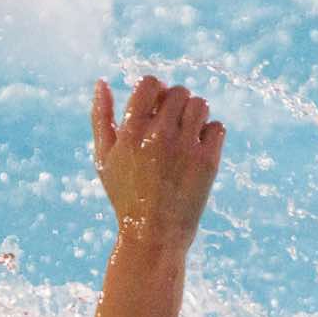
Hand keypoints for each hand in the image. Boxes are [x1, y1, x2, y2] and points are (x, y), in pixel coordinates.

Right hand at [90, 76, 224, 251]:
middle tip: (172, 126)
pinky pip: (217, 127)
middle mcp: (158, 135)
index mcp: (131, 131)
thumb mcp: (103, 158)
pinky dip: (210, 135)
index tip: (156, 107)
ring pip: (200, 104)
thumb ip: (101, 118)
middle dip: (176, 103)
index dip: (155, 89)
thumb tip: (102, 82)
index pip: (150, 82)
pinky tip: (196, 151)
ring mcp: (185, 148)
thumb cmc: (125, 194)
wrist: (153, 235)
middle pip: (178, 91)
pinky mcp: (207, 161)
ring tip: (185, 136)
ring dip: (195, 115)